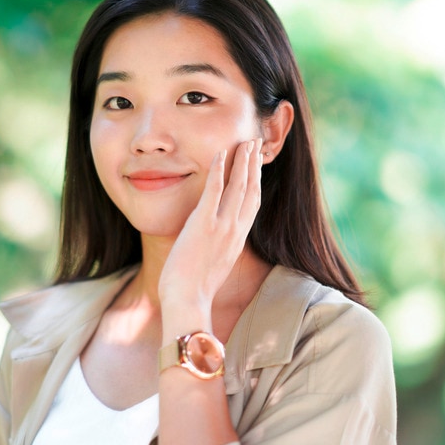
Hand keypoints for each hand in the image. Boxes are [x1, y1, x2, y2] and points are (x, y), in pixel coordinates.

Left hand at [159, 137, 262, 317]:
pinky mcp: (204, 225)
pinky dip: (219, 170)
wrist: (188, 301)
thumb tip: (211, 240)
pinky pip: (214, 191)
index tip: (257, 165)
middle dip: (255, 165)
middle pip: (252, 190)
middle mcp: (235, 231)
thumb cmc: (193, 290)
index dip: (256, 182)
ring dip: (243, 161)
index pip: (252, 205)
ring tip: (246, 142)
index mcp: (237, 240)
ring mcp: (222, 227)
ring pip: (239, 187)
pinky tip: (221, 154)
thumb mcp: (212, 265)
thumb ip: (217, 248)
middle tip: (256, 143)